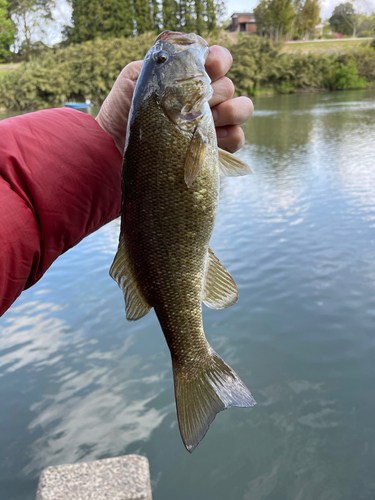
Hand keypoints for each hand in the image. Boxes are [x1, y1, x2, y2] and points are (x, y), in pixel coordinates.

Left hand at [96, 45, 253, 153]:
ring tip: (209, 120)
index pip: (219, 61)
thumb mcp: (135, 77)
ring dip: (231, 111)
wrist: (116, 147)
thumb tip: (188, 58)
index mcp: (190, 78)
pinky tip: (212, 139)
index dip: (220, 61)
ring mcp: (212, 124)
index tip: (210, 67)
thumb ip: (162, 62)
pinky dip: (231, 136)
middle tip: (195, 104)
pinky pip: (238, 137)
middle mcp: (204, 99)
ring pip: (242, 109)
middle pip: (229, 86)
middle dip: (216, 92)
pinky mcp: (213, 149)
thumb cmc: (123, 110)